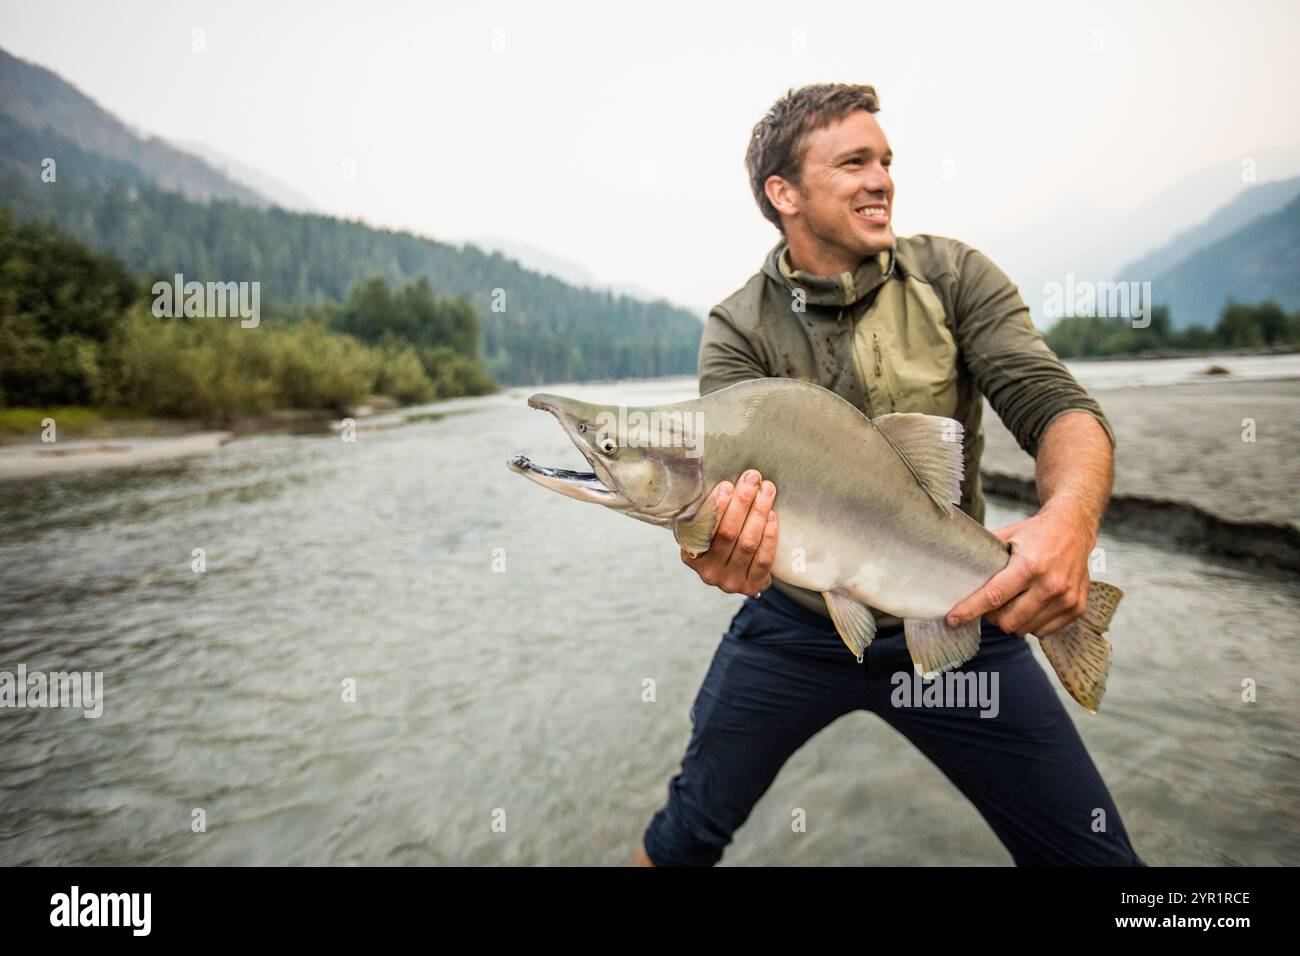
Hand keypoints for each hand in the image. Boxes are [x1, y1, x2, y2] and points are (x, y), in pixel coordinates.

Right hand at [680, 469, 778, 596]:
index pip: (703, 529)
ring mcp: (730, 582)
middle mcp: (708, 572)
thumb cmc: (724, 539)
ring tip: (766, 490)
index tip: (727, 484)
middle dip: (742, 502)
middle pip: (727, 534)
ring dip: (758, 513)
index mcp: (691, 555)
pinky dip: (769, 536)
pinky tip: (772, 516)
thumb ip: (712, 511)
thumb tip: (726, 477)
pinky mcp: (752, 586)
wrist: (742, 572)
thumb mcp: (710, 529)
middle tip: (752, 479)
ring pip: (747, 544)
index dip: (716, 507)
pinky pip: (763, 559)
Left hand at [945, 502, 1095, 636]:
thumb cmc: (1037, 532)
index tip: (953, 619)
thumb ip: (984, 554)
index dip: (970, 610)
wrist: (1074, 527)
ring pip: (1025, 629)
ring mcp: (1066, 598)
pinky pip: (1043, 631)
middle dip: (992, 617)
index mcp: (1030, 565)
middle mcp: (1050, 584)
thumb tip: (953, 568)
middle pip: (1008, 620)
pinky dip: (1031, 624)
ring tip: (1012, 602)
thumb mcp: (1008, 535)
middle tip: (990, 604)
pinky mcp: (1077, 608)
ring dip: (1012, 621)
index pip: (994, 596)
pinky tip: (1030, 606)